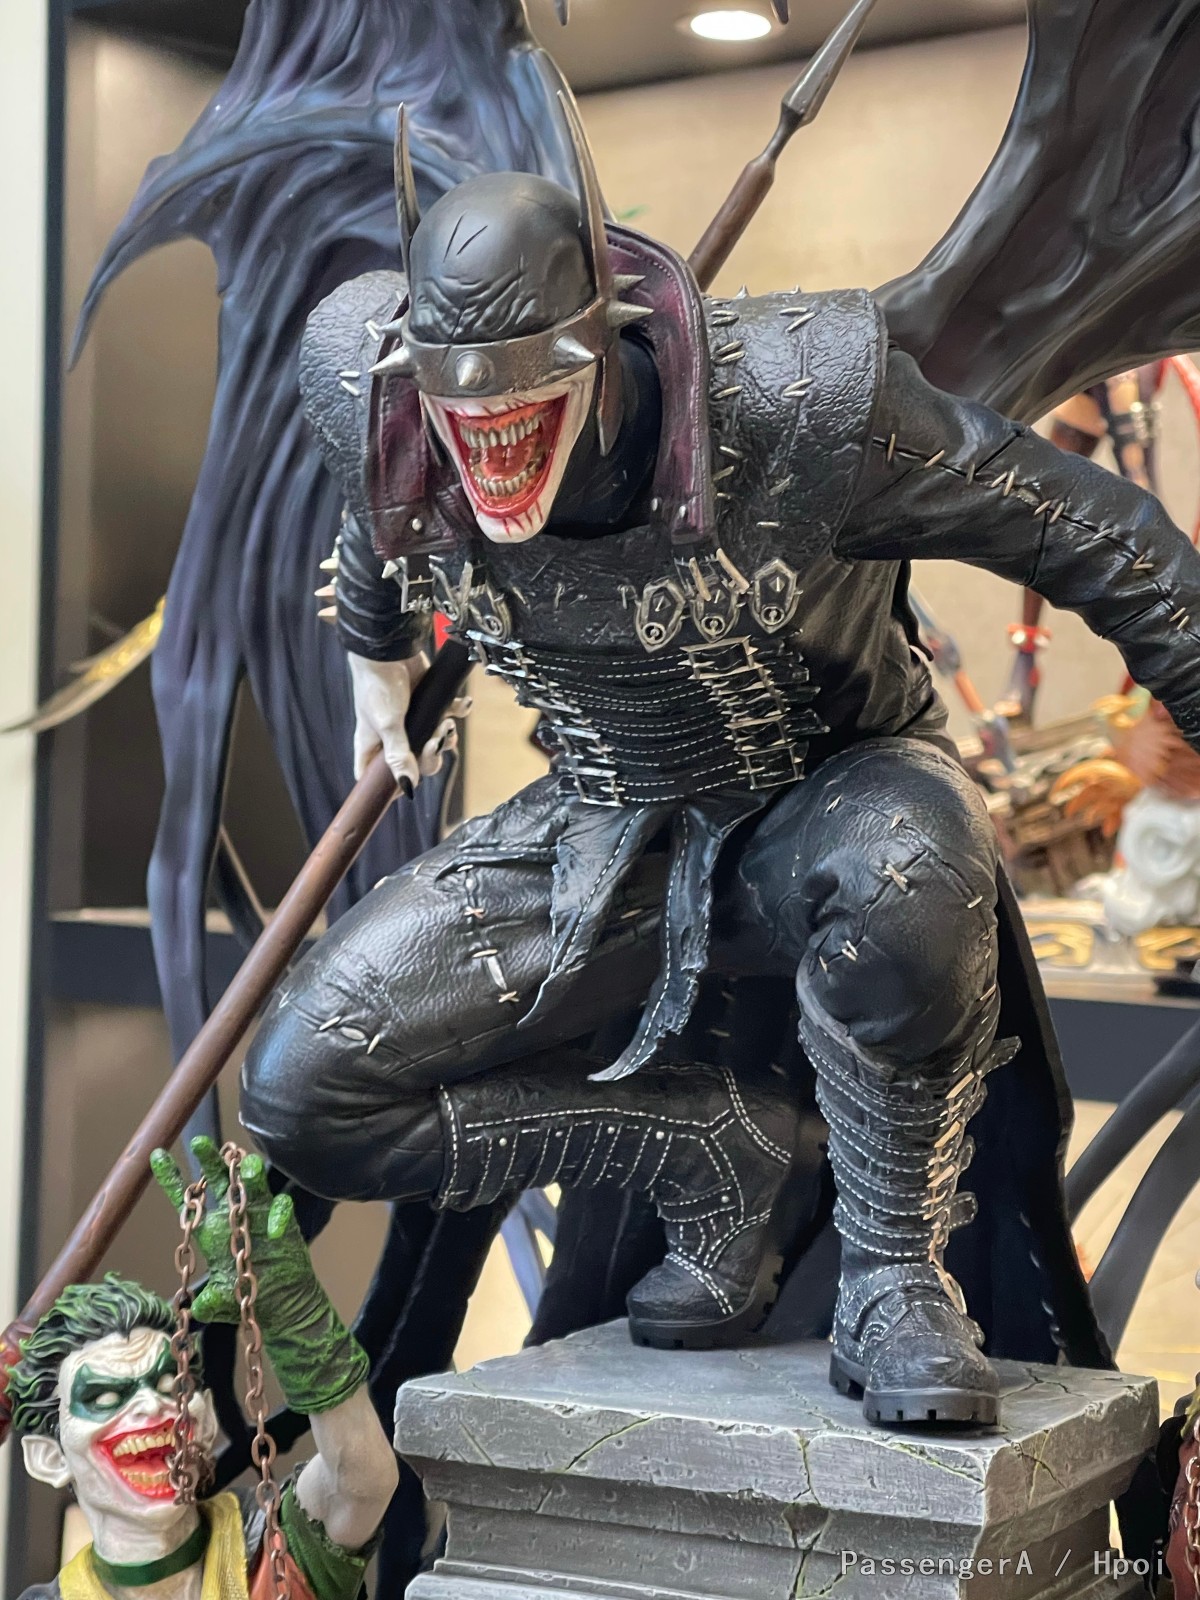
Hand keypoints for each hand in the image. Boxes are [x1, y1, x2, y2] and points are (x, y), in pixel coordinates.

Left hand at [151, 1137, 313, 1330]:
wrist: (280, 1303)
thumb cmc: (245, 1296)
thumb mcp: (221, 1303)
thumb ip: (211, 1303)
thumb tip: (199, 1310)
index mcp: (210, 1231)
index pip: (188, 1200)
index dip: (172, 1179)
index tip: (156, 1156)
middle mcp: (231, 1217)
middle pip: (219, 1181)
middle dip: (209, 1160)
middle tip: (199, 1143)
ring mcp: (257, 1217)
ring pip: (251, 1185)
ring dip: (249, 1174)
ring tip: (246, 1168)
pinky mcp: (282, 1223)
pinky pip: (279, 1209)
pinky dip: (276, 1215)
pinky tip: (272, 1231)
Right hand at [348, 653, 467, 788]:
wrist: (391, 648)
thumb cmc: (379, 685)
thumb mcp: (387, 724)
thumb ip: (399, 755)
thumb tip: (409, 787)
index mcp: (373, 745)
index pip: (375, 778)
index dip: (392, 787)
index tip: (410, 786)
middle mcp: (392, 736)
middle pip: (414, 765)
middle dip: (430, 758)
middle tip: (435, 741)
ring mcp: (412, 721)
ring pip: (434, 742)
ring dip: (446, 736)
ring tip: (447, 722)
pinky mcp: (429, 703)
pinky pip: (447, 715)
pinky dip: (457, 712)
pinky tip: (461, 705)